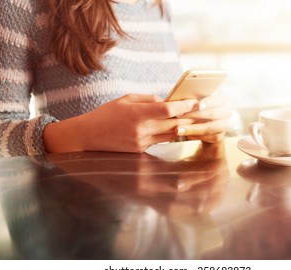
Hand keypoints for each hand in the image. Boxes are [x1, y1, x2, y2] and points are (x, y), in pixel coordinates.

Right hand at [43, 94, 197, 152]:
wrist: (88, 136)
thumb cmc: (106, 114)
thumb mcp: (125, 99)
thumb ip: (147, 99)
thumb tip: (165, 101)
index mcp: (137, 114)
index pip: (167, 110)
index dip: (185, 106)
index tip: (197, 102)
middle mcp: (142, 130)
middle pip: (173, 124)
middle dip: (189, 117)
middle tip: (202, 112)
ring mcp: (141, 142)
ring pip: (170, 135)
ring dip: (181, 127)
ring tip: (192, 119)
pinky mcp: (140, 150)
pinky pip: (159, 141)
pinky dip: (167, 134)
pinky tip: (173, 128)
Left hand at [174, 94, 232, 142]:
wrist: (205, 121)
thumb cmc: (197, 107)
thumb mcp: (195, 100)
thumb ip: (191, 99)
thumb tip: (181, 100)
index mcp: (220, 100)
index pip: (216, 99)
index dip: (207, 102)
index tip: (197, 105)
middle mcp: (226, 111)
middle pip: (212, 114)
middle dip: (194, 115)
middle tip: (178, 116)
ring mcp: (224, 125)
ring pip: (208, 128)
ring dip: (192, 129)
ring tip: (178, 130)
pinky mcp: (219, 136)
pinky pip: (207, 137)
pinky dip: (195, 136)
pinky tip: (185, 134)